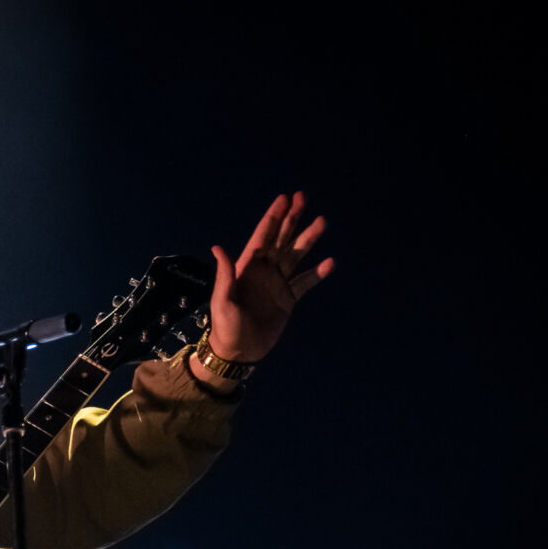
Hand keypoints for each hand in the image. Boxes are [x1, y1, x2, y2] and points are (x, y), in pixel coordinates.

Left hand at [205, 191, 333, 364]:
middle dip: (291, 218)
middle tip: (302, 197)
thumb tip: (218, 248)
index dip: (273, 218)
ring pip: (296, 255)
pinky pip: (305, 282)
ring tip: (322, 222)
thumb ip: (225, 276)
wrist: (239, 351)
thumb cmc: (225, 326)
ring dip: (308, 239)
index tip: (284, 199)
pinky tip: (329, 263)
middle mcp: (264, 271)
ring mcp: (278, 283)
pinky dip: (317, 273)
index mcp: (246, 268)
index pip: (262, 237)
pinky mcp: (288, 299)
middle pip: (281, 239)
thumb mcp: (223, 301)